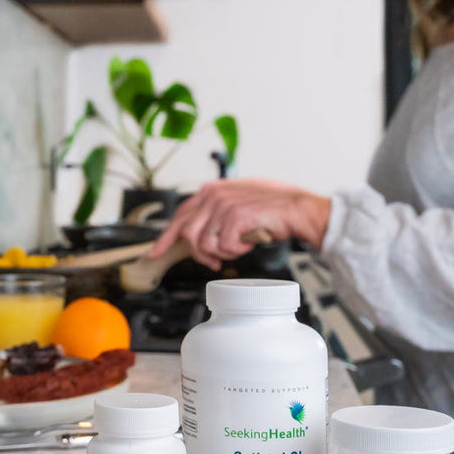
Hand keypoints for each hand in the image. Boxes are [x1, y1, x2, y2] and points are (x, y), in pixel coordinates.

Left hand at [147, 179, 331, 270]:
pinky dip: (236, 251)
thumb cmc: (272, 209)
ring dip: (221, 254)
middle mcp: (212, 194)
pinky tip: (248, 243)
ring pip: (204, 244)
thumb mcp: (238, 202)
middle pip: (187, 234)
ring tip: (237, 249)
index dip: (167, 237)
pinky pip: (223, 246)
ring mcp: (222, 205)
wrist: (297, 209)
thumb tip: (199, 233)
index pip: (180, 216)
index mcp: (210, 189)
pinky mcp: (234, 217)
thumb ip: (217, 211)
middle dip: (198, 255)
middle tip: (212, 263)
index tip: (156, 252)